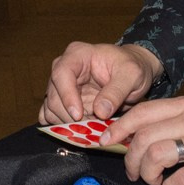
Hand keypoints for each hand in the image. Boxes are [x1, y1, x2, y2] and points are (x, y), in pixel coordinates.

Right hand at [42, 41, 160, 124]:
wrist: (132, 75)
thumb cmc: (132, 67)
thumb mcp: (132, 74)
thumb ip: (117, 91)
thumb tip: (100, 111)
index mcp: (77, 54)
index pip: (62, 73)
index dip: (66, 95)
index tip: (78, 115)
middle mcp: (64, 68)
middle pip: (53, 94)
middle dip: (69, 115)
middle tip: (90, 127)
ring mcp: (61, 86)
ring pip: (51, 108)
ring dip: (67, 123)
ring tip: (90, 129)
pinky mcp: (63, 101)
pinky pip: (53, 116)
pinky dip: (64, 127)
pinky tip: (81, 130)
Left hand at [103, 96, 183, 184]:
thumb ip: (177, 119)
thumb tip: (140, 131)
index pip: (143, 111)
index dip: (120, 127)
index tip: (108, 140)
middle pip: (143, 136)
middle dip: (130, 158)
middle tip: (134, 170)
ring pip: (155, 156)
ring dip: (147, 173)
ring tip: (154, 180)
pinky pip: (177, 182)